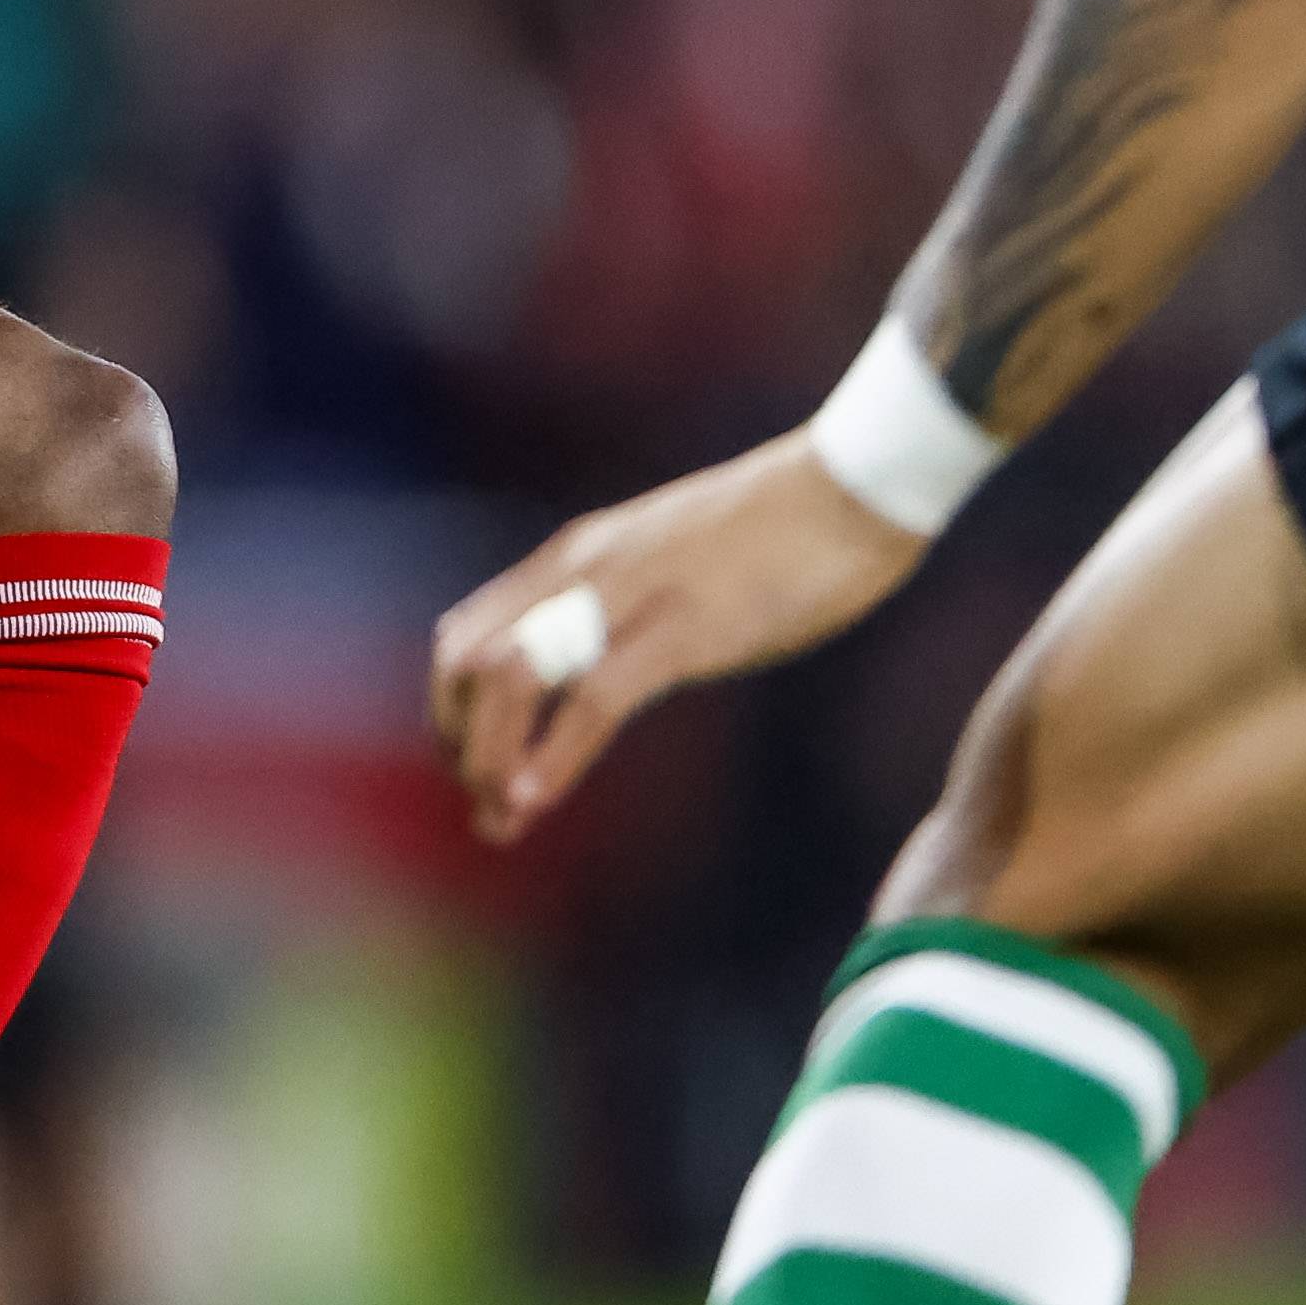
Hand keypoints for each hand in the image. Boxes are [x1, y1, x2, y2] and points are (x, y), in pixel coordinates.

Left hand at [426, 434, 938, 842]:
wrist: (853, 487)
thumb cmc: (779, 532)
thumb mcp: (672, 562)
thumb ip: (626, 606)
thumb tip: (608, 668)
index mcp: (579, 557)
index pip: (471, 633)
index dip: (452, 711)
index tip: (473, 769)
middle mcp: (585, 570)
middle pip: (472, 661)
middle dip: (462, 743)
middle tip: (485, 808)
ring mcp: (631, 595)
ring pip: (514, 677)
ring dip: (492, 758)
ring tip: (503, 817)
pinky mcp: (685, 627)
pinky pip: (594, 698)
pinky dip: (553, 755)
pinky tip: (536, 798)